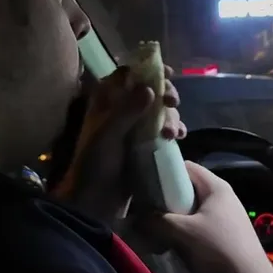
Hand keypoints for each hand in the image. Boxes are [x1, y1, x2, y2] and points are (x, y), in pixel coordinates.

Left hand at [52, 65, 185, 223]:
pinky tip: (178, 138)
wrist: (95, 202)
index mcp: (106, 102)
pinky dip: (174, 129)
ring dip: (171, 116)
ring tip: (172, 133)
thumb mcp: (108, 135)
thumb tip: (150, 88)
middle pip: (149, 89)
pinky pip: (165, 129)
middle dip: (165, 94)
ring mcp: (135, 127)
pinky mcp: (146, 144)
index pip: (128, 74)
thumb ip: (127, 111)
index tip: (169, 74)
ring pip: (160, 110)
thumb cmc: (95, 165)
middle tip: (173, 103)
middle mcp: (121, 110)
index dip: (148, 70)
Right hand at [142, 162, 272, 272]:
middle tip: (149, 210)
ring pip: (193, 210)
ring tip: (160, 230)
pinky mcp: (227, 234)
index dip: (164, 172)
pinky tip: (177, 243)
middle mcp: (224, 197)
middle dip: (167, 199)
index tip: (146, 184)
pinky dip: (187, 231)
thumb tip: (135, 218)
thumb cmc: (217, 249)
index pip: (186, 167)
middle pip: (188, 189)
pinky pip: (201, 225)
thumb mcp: (181, 233)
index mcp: (216, 187)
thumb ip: (155, 222)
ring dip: (176, 219)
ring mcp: (227, 216)